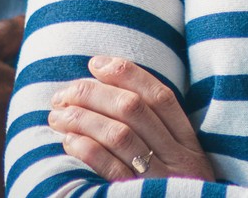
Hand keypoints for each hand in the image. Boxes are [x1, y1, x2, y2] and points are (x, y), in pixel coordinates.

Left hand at [47, 55, 215, 181]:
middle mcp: (179, 159)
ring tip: (57, 115)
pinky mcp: (139, 197)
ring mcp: (161, 179)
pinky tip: (68, 142)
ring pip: (120, 134)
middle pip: (135, 110)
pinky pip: (110, 168)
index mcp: (190, 144)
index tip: (96, 63)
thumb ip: (159, 136)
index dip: (128, 74)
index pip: (161, 97)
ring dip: (83, 119)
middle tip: (65, 92)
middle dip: (95, 93)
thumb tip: (111, 95)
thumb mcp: (180, 166)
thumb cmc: (175, 195)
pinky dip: (86, 149)